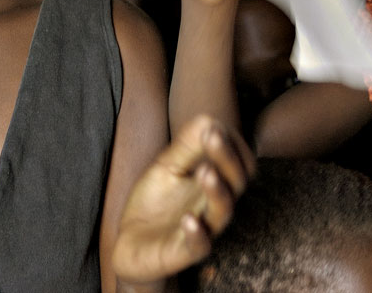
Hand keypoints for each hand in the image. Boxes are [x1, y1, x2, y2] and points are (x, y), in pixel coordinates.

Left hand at [112, 115, 255, 286]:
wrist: (131, 244)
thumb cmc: (155, 202)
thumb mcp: (166, 168)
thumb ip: (186, 147)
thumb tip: (208, 119)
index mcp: (215, 182)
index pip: (240, 162)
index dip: (232, 143)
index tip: (213, 125)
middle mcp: (214, 204)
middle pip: (237, 182)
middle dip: (227, 157)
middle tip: (214, 135)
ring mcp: (202, 228)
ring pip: (223, 212)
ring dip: (217, 190)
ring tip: (205, 171)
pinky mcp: (184, 252)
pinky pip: (199, 246)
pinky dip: (197, 233)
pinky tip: (189, 219)